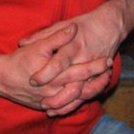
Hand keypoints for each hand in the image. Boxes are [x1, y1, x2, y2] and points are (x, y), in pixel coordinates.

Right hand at [0, 25, 108, 116]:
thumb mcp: (38, 45)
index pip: (81, 72)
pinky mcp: (46, 106)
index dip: (96, 66)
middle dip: (97, 79)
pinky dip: (76, 102)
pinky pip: (65, 107)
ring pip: (76, 100)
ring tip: (101, 82)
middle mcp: (55, 92)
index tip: (108, 58)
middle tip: (109, 70)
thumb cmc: (19, 61)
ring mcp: (51, 101)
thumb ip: (57, 36)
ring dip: (90, 92)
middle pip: (82, 87)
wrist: (0, 79)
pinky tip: (83, 94)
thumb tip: (73, 28)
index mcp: (55, 76)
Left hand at [18, 0, 133, 112]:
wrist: (111, 25)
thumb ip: (43, 35)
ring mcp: (94, 70)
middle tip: (40, 101)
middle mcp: (84, 59)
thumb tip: (22, 43)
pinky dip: (76, 102)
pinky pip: (89, 94)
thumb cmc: (84, 24)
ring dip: (65, 102)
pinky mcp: (100, 76)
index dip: (46, 72)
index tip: (33, 81)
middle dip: (55, 93)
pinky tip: (63, 109)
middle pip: (69, 81)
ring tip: (49, 109)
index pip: (58, 62)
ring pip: (80, 92)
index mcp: (74, 45)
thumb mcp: (62, 24)